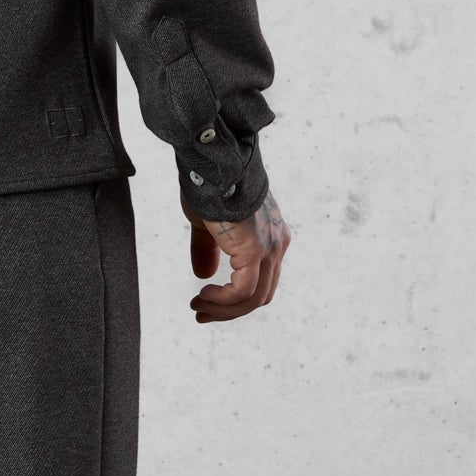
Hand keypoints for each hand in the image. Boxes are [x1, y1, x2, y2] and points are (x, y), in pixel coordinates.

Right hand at [186, 191, 290, 323]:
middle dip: (229, 310)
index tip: (206, 301)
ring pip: (253, 298)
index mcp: (271, 237)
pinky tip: (204, 294)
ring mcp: (270, 247)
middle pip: (260, 295)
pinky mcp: (256, 250)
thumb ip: (208, 250)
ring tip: (198, 307)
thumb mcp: (207, 224)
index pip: (260, 281)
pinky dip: (223, 300)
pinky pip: (243, 291)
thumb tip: (203, 276)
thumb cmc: (207, 186)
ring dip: (223, 309)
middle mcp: (277, 244)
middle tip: (200, 312)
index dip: (234, 298)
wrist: (211, 163)